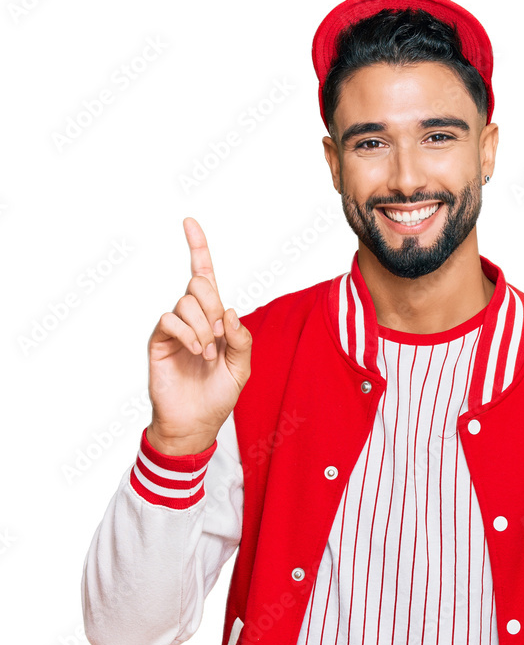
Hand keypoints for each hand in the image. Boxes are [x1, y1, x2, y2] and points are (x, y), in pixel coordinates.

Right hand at [146, 217, 252, 454]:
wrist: (194, 422)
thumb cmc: (218, 396)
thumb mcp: (241, 368)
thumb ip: (242, 338)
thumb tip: (229, 309)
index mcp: (215, 319)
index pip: (206, 277)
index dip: (198, 248)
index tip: (189, 222)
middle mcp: (194, 318)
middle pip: (200, 284)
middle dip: (214, 305)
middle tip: (219, 335)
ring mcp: (175, 328)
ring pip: (187, 301)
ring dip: (203, 326)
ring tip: (206, 353)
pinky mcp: (159, 340)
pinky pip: (170, 318)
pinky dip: (187, 333)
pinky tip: (195, 351)